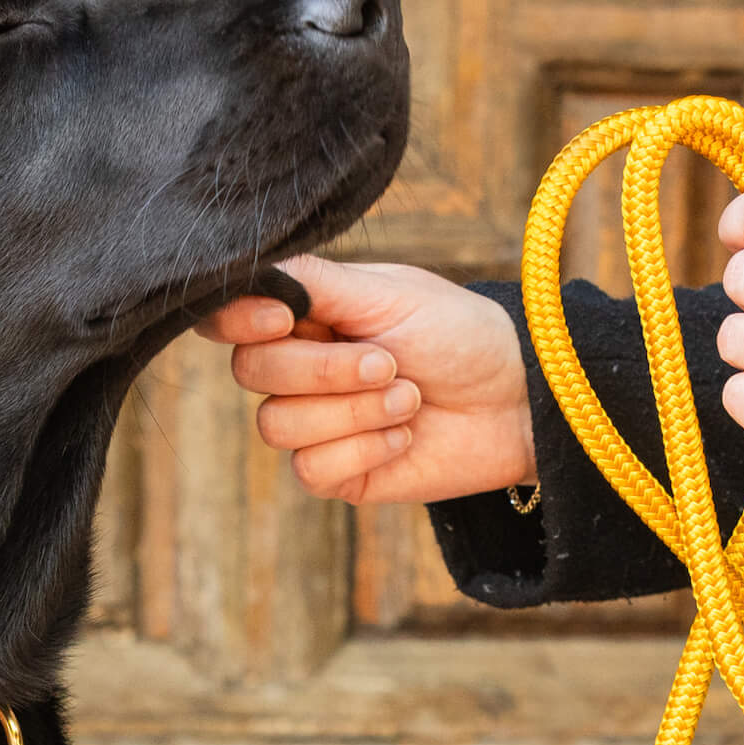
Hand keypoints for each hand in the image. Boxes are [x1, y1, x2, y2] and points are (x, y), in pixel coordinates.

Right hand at [195, 255, 534, 503]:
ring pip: (277, 424)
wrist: (515, 401)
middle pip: (251, 372)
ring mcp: (313, 424)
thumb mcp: (388, 293)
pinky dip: (364, 449)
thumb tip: (251, 271)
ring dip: (354, 411)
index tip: (285, 318)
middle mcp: (297, 370)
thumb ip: (314, 282)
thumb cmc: (458, 335)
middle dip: (325, 370)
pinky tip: (405, 437)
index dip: (239, 321)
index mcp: (303, 317)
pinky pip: (311, 469)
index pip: (228, 321)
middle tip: (390, 363)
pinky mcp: (335, 474)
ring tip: (409, 399)